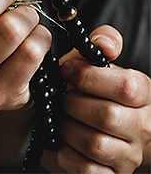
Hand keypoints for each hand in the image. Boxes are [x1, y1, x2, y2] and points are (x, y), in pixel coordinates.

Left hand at [58, 25, 150, 173]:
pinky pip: (85, 168)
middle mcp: (141, 126)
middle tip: (63, 99)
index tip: (67, 71)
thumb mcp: (92, 62)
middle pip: (106, 116)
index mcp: (141, 93)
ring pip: (94, 143)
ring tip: (63, 119)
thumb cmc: (86, 89)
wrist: (85, 122)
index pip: (125, 87)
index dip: (89, 78)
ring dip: (68, 128)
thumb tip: (103, 43)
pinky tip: (63, 141)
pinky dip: (65, 153)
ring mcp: (128, 154)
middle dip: (73, 103)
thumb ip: (103, 44)